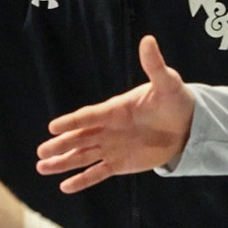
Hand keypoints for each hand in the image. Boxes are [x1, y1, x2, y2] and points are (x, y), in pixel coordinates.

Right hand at [38, 36, 194, 192]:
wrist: (186, 125)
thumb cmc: (174, 100)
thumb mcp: (166, 82)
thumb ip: (154, 65)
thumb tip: (148, 40)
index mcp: (115, 110)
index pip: (89, 116)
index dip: (72, 122)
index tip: (53, 126)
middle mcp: (108, 129)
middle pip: (79, 138)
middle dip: (60, 145)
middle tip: (41, 151)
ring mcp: (112, 147)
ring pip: (82, 156)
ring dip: (63, 162)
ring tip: (41, 168)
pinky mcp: (120, 163)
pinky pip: (98, 172)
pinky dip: (82, 180)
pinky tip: (65, 187)